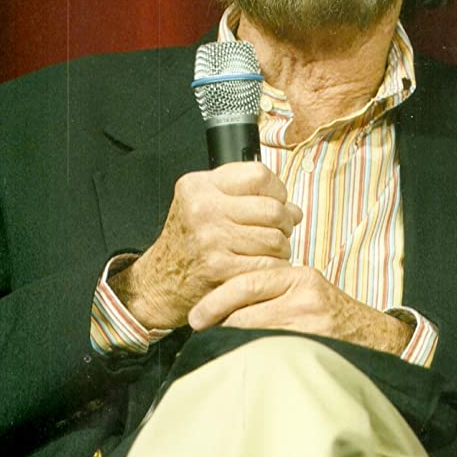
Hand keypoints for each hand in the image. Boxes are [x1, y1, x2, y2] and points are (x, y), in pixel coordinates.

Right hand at [109, 163, 301, 329]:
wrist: (162, 281)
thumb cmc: (189, 241)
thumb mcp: (204, 203)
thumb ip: (246, 196)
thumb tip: (293, 209)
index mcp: (199, 186)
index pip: (259, 174)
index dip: (276, 190)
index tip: (275, 201)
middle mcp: (203, 209)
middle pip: (273, 209)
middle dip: (284, 223)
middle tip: (278, 231)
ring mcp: (211, 239)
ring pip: (276, 239)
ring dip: (281, 248)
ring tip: (267, 251)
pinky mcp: (221, 268)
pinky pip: (269, 265)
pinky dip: (273, 269)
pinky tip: (261, 267)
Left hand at [187, 266, 413, 355]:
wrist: (373, 339)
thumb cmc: (329, 314)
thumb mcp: (304, 290)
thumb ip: (270, 289)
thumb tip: (218, 303)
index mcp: (299, 276)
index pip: (246, 283)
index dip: (214, 302)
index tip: (194, 317)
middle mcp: (305, 297)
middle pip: (244, 312)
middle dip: (219, 325)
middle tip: (200, 334)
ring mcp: (311, 326)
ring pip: (252, 336)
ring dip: (231, 344)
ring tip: (218, 349)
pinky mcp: (314, 349)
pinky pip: (269, 355)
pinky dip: (251, 358)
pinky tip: (242, 362)